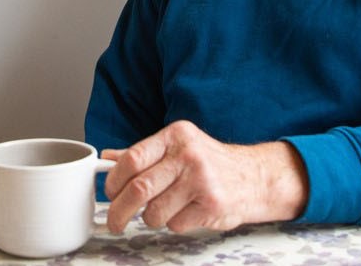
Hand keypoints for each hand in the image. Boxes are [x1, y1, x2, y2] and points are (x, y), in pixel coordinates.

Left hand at [101, 120, 307, 233]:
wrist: (254, 177)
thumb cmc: (210, 163)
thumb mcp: (177, 148)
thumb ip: (143, 154)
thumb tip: (107, 158)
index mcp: (175, 135)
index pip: (132, 158)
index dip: (113, 181)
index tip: (109, 194)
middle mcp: (188, 154)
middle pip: (138, 189)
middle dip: (119, 211)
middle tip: (114, 221)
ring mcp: (201, 179)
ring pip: (154, 211)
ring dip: (152, 218)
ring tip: (165, 209)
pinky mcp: (211, 204)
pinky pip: (175, 223)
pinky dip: (174, 223)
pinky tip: (188, 211)